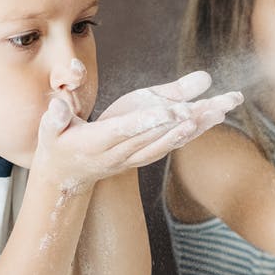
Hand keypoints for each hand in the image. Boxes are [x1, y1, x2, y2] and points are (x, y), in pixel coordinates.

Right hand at [34, 70, 242, 188]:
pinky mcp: (142, 156)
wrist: (66, 177)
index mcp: (96, 142)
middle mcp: (120, 153)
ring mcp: (133, 157)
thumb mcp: (51, 126)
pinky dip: (192, 132)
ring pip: (169, 140)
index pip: (126, 131)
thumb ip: (58, 112)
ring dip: (198, 126)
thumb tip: (62, 97)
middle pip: (157, 134)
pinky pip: (170, 144)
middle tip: (214, 105)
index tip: (174, 111)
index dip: (150, 121)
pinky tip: (213, 117)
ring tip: (224, 108)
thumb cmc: (56, 144)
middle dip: (186, 120)